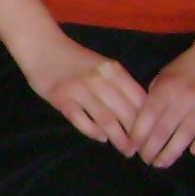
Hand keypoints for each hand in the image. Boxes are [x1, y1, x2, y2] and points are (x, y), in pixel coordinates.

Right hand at [18, 32, 144, 154]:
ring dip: (119, 138)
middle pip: (126, 113)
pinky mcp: (62, 98)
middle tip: (141, 149)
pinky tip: (101, 138)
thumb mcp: (103, 65)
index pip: (139, 100)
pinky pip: (82, 121)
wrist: (41, 45)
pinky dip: (93, 132)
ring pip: (107, 120)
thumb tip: (137, 111)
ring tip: (125, 150)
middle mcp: (100, 80)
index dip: (149, 121)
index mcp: (115, 71)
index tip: (152, 135)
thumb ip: (119, 84)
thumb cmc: (74, 57)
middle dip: (136, 135)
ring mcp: (80, 89)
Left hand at [129, 27, 194, 167]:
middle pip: (164, 130)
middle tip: (146, 161)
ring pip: (185, 135)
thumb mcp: (164, 75)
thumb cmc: (188, 66)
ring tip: (162, 163)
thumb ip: (154, 96)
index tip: (132, 149)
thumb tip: (142, 122)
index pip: (147, 117)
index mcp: (166, 88)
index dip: (138, 136)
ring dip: (172, 152)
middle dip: (152, 149)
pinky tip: (192, 152)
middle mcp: (183, 97)